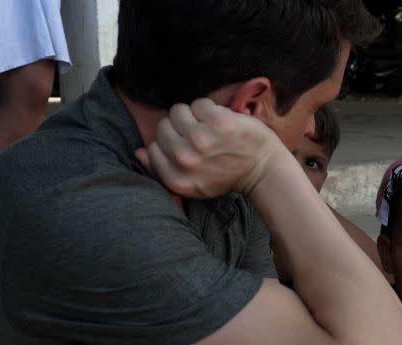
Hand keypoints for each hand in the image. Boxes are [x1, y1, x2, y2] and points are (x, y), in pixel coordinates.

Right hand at [134, 98, 289, 198]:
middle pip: (163, 127)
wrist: (263, 170)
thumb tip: (139, 151)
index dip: (168, 143)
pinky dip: (209, 109)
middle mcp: (185, 160)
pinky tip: (221, 121)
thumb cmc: (227, 176)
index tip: (185, 146)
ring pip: (177, 111)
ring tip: (209, 127)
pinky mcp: (218, 122)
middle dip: (179, 127)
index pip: (151, 148)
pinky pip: (198, 103)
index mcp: (176, 179)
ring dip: (193, 115)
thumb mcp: (192, 184)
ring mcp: (201, 140)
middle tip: (199, 135)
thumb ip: (163, 170)